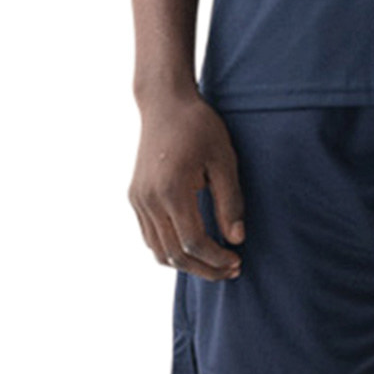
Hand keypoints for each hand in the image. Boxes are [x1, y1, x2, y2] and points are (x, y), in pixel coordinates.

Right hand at [128, 91, 245, 279]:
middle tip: (231, 270)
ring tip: (215, 264)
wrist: (165, 104)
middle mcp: (148, 199)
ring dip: (187, 264)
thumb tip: (236, 239)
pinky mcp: (135, 198)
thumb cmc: (199, 127)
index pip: (193, 242)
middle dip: (205, 268)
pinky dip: (170, 250)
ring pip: (158, 251)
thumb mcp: (224, 161)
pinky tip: (194, 249)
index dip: (217, 259)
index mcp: (171, 190)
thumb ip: (230, 202)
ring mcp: (137, 200)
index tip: (238, 261)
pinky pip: (150, 237)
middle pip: (174, 254)